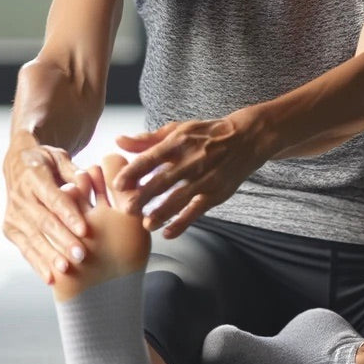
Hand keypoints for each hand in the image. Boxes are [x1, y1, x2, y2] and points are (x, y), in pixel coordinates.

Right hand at [2, 136, 89, 284]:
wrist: (17, 163)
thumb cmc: (47, 161)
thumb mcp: (60, 157)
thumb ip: (73, 171)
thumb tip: (87, 178)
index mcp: (33, 175)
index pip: (53, 198)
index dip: (68, 214)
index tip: (84, 229)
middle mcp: (20, 196)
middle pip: (44, 221)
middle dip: (62, 239)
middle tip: (81, 255)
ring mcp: (13, 214)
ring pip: (33, 238)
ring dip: (49, 255)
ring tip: (66, 269)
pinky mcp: (10, 228)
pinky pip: (25, 248)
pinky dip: (37, 264)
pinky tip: (51, 278)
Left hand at [111, 116, 266, 237]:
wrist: (246, 139)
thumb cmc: (206, 135)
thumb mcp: (178, 130)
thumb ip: (147, 139)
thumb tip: (119, 142)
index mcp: (178, 143)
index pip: (151, 158)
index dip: (133, 172)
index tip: (117, 185)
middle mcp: (191, 160)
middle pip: (162, 181)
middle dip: (143, 197)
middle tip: (126, 210)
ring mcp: (204, 178)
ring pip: (179, 199)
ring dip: (161, 213)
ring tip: (146, 225)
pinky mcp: (216, 193)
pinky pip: (197, 211)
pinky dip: (183, 223)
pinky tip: (168, 233)